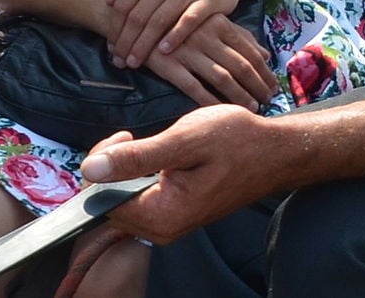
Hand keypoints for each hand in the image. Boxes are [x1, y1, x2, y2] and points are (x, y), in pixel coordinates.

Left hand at [81, 107, 287, 242]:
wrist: (274, 152)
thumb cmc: (237, 141)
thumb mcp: (186, 140)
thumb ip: (138, 156)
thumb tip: (90, 168)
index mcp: (162, 215)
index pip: (102, 200)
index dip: (103, 165)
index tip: (125, 135)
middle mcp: (162, 229)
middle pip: (109, 203)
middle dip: (112, 167)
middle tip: (133, 135)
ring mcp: (169, 224)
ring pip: (123, 200)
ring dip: (126, 169)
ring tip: (151, 144)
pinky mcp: (174, 214)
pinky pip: (140, 199)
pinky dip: (139, 175)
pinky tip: (159, 156)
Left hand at [105, 0, 243, 67]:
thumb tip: (109, 0)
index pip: (122, 3)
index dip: (114, 28)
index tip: (111, 48)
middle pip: (138, 14)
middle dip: (126, 41)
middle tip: (120, 61)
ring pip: (159, 20)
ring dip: (144, 45)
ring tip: (135, 62)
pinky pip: (188, 21)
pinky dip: (174, 36)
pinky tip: (164, 51)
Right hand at [140, 13, 277, 108]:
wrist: (133, 14)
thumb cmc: (177, 19)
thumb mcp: (211, 20)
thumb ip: (239, 36)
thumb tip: (265, 54)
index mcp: (219, 24)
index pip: (249, 51)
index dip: (264, 71)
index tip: (274, 86)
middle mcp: (207, 36)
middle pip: (240, 66)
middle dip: (258, 85)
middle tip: (269, 101)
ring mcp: (188, 50)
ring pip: (222, 77)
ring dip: (239, 95)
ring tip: (252, 108)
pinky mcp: (168, 64)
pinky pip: (192, 86)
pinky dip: (208, 99)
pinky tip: (219, 110)